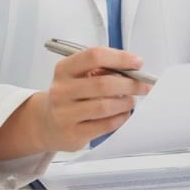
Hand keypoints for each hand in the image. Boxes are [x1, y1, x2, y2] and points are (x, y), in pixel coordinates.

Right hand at [0, 47, 152, 159]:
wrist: (45, 123)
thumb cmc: (69, 95)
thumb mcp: (77, 75)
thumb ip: (101, 69)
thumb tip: (132, 69)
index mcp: (64, 69)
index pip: (94, 56)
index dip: (120, 58)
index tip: (137, 62)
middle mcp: (61, 90)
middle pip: (104, 83)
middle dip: (130, 84)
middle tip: (144, 85)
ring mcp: (65, 114)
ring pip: (106, 106)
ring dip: (126, 103)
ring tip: (131, 101)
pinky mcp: (73, 134)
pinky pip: (106, 125)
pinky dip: (121, 118)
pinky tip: (123, 113)